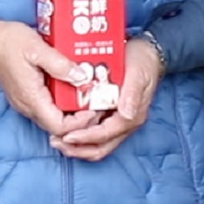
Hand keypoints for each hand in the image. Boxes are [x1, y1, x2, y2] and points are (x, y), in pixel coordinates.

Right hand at [0, 19, 101, 139]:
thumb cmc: (10, 43)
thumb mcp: (37, 48)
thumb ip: (60, 64)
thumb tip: (82, 77)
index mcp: (32, 98)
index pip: (59, 127)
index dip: (80, 123)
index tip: (94, 108)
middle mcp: (29, 106)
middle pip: (59, 126)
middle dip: (80, 119)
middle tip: (98, 103)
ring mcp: (27, 103)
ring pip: (54, 118)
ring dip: (73, 111)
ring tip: (89, 95)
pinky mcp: (28, 97)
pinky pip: (49, 108)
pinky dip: (63, 103)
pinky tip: (74, 88)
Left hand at [52, 34, 164, 161]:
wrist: (147, 54)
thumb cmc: (142, 61)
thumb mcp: (138, 73)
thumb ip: (132, 93)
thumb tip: (126, 114)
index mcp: (132, 116)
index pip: (106, 135)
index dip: (85, 138)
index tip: (67, 136)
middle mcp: (125, 123)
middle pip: (100, 148)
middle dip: (77, 149)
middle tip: (56, 142)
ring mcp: (117, 122)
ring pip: (96, 145)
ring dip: (76, 146)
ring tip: (56, 139)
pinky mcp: (110, 117)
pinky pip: (94, 134)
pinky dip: (80, 136)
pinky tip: (65, 129)